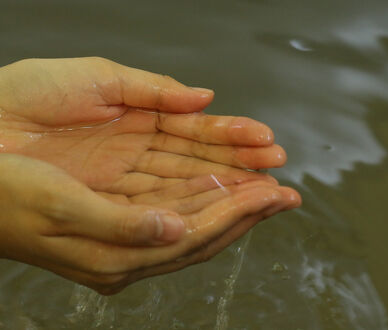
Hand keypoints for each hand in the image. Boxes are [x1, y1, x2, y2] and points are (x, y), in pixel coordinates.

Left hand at [0, 57, 285, 196]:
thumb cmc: (26, 96)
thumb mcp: (98, 78)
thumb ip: (153, 89)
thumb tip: (205, 98)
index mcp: (138, 128)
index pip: (196, 140)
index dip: (233, 142)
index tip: (268, 144)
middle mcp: (137, 166)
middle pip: (200, 174)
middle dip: (244, 177)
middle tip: (283, 181)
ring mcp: (124, 192)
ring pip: (187, 199)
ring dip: (229, 199)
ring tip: (269, 197)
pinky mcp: (107, 217)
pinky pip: (158, 217)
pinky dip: (192, 215)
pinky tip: (227, 212)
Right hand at [0, 154, 299, 293]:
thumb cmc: (8, 196)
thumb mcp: (58, 208)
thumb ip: (118, 225)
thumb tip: (173, 231)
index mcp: (117, 256)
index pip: (196, 236)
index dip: (237, 212)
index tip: (272, 192)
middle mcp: (130, 251)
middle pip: (205, 232)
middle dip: (248, 210)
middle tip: (285, 193)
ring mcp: (129, 237)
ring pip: (197, 221)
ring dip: (234, 203)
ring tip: (268, 189)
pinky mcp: (125, 219)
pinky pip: (179, 210)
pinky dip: (207, 197)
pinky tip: (225, 188)